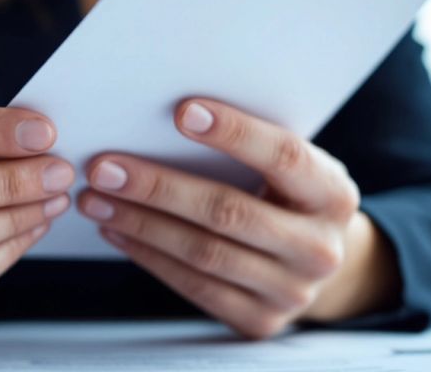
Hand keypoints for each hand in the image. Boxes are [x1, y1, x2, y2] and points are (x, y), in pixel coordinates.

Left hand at [78, 98, 397, 337]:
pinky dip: (148, 255)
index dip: (235, 133)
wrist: (315, 262)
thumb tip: (170, 112)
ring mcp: (291, 291)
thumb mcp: (289, 168)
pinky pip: (194, 286)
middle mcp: (319, 247)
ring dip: (140, 223)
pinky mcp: (260, 320)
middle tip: (105, 167)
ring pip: (203, 253)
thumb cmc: (288, 196)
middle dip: (159, 187)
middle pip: (229, 211)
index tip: (182, 111)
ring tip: (97, 198)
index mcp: (333, 194)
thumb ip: (249, 145)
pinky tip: (117, 229)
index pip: (285, 156)